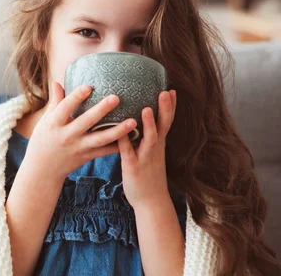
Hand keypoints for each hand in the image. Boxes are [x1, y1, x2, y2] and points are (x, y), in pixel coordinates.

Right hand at [22, 81, 138, 182]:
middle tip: (116, 98)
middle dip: (101, 110)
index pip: (65, 108)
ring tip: (132, 121)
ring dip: (118, 131)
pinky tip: (133, 139)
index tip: (89, 86)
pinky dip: (119, 146)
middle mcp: (67, 136)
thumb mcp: (45, 121)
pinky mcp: (87, 156)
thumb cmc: (43, 140)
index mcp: (54, 124)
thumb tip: (58, 82)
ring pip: (100, 139)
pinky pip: (105, 151)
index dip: (76, 97)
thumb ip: (55, 102)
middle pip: (86, 122)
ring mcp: (78, 147)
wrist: (43, 169)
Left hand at [117, 90, 176, 209]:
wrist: (150, 202)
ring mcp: (145, 157)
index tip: (171, 90)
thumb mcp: (151, 153)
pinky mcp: (132, 167)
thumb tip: (138, 120)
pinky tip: (120, 131)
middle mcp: (154, 148)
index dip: (170, 107)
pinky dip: (125, 141)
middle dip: (165, 109)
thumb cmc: (148, 175)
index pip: (167, 122)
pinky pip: (128, 152)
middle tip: (166, 92)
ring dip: (150, 124)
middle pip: (163, 126)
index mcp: (158, 144)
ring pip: (149, 138)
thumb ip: (146, 137)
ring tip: (147, 109)